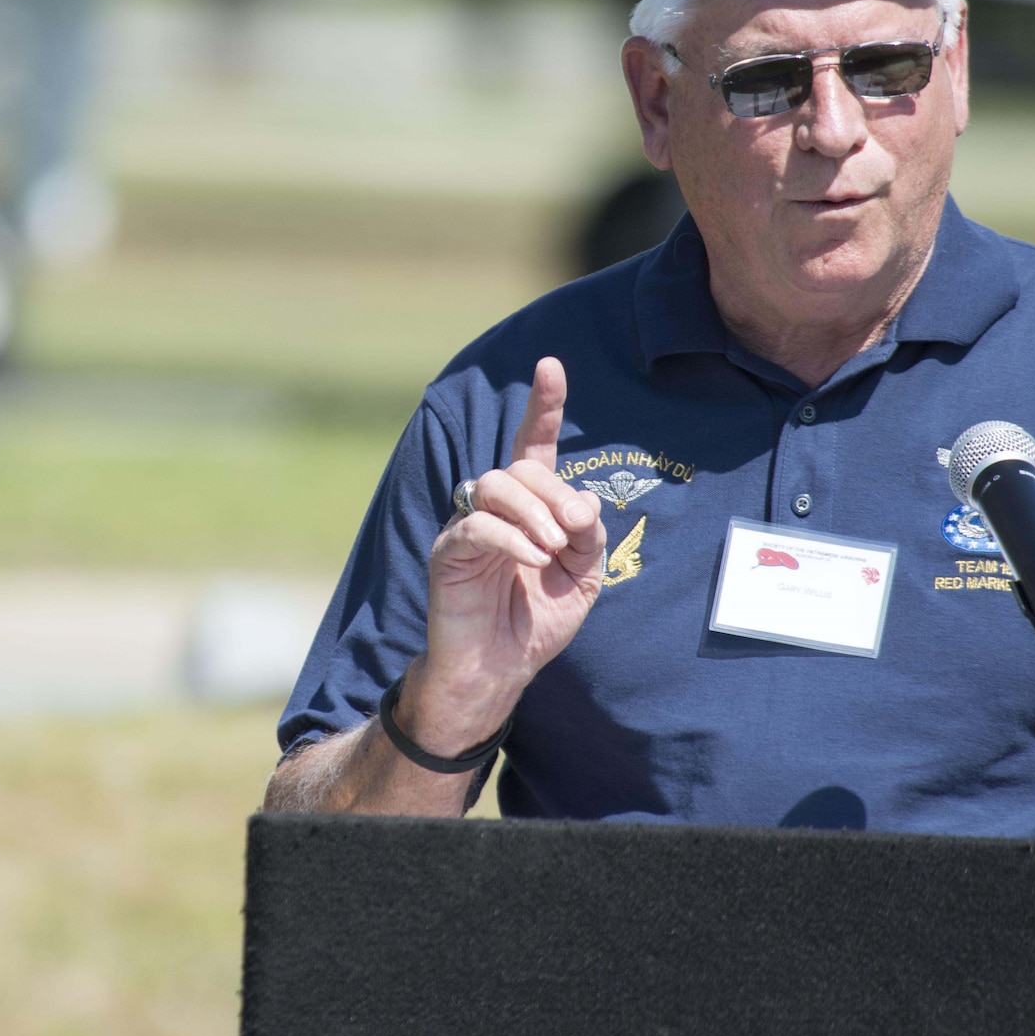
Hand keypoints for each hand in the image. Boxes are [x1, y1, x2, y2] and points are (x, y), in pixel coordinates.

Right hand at [402, 357, 605, 753]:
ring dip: (534, 513)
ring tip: (551, 550)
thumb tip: (582, 500)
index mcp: (528, 507)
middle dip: (554, 493)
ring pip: (495, 485)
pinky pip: (477, 526)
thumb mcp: (581, 578)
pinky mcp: (447, 552)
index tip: (552, 365)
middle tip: (572, 533)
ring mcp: (466, 526)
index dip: (544, 406)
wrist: (499, 670)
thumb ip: (587, 536)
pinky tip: (532, 562)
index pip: (533, 445)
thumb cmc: (535, 621)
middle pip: (520, 468)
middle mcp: (493, 508)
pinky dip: (512, 539)